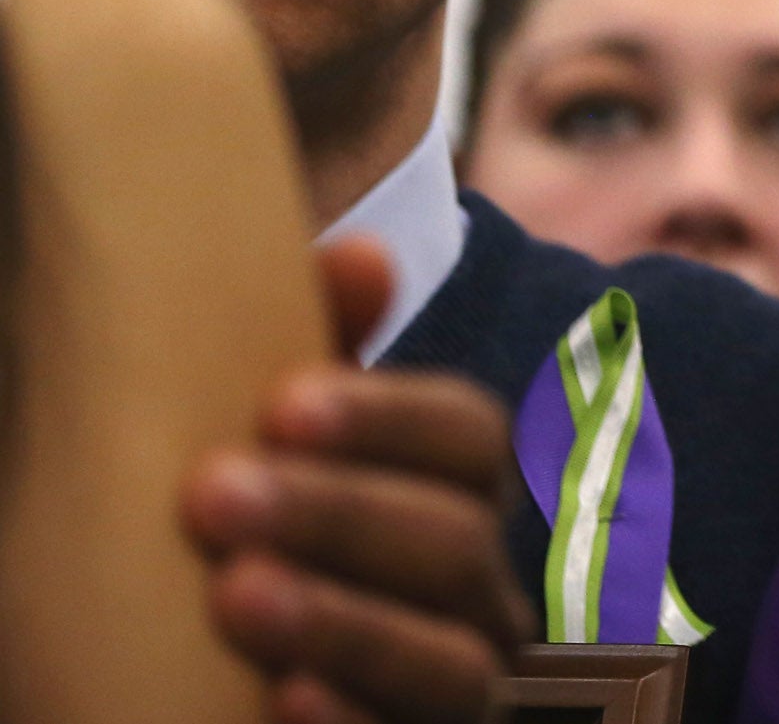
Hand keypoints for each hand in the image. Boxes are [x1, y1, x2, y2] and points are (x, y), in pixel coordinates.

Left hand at [182, 236, 532, 723]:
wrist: (154, 691)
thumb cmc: (219, 556)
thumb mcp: (256, 456)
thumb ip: (307, 358)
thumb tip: (364, 255)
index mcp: (446, 500)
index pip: (471, 438)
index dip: (391, 416)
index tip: (281, 405)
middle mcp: (471, 595)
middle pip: (459, 541)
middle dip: (341, 513)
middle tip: (212, 494)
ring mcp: (452, 691)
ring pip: (459, 660)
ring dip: (347, 620)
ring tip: (234, 595)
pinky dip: (357, 718)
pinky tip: (281, 697)